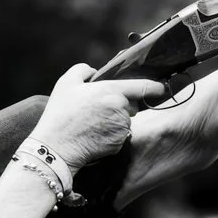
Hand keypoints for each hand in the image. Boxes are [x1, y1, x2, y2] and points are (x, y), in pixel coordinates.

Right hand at [33, 63, 170, 172]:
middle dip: (121, 105)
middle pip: (132, 105)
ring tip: (92, 123)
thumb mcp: (66, 83)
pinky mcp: (119, 143)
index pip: (142, 87)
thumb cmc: (60, 114)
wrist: (57, 147)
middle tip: (97, 109)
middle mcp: (121, 109)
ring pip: (125, 121)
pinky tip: (95, 134)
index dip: (154, 87)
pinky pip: (120, 136)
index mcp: (112, 91)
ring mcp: (122, 128)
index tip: (161, 88)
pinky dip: (111, 135)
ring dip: (115, 121)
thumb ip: (83, 70)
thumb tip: (94, 71)